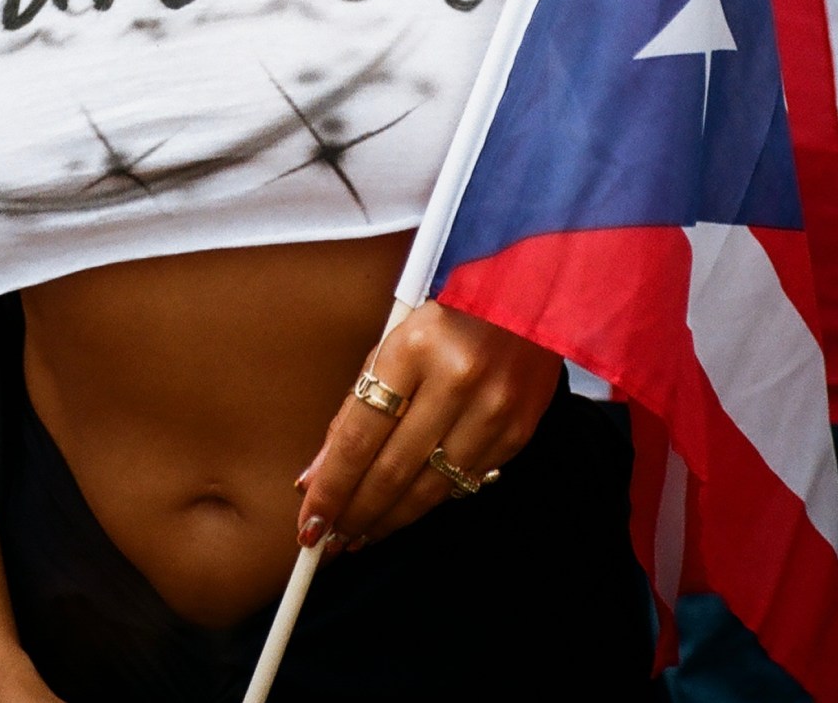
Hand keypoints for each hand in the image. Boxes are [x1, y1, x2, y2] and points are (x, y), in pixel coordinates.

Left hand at [295, 302, 560, 548]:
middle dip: (354, 514)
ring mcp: (493, 410)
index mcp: (414, 347)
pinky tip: (406, 510)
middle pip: (392, 471)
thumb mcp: (392, 344)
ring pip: (429, 490)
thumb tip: (316, 477)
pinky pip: (463, 484)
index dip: (331, 488)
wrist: (528, 295)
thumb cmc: (447, 317)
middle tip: (329, 541)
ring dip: (388, 520)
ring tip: (360, 534)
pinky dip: (429, 502)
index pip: (361, 437)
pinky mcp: (518, 432)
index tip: (308, 523)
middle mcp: (457, 380)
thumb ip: (354, 410)